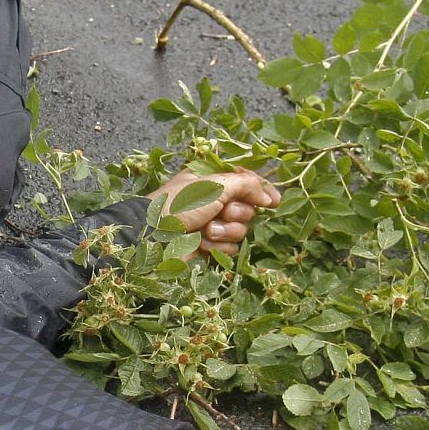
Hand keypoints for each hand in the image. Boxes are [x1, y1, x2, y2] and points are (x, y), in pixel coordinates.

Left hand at [150, 168, 279, 255]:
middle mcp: (212, 202)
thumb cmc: (180, 204)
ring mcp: (210, 225)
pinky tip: (202, 244)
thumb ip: (247, 185)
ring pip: (240, 230)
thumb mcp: (215, 185)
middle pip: (248, 208)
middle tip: (221, 213)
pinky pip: (230, 248)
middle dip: (237, 213)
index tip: (274, 202)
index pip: (246, 183)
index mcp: (212, 181)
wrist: (154, 237)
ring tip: (205, 231)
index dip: (261, 192)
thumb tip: (269, 197)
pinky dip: (218, 247)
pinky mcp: (208, 247)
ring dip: (226, 231)